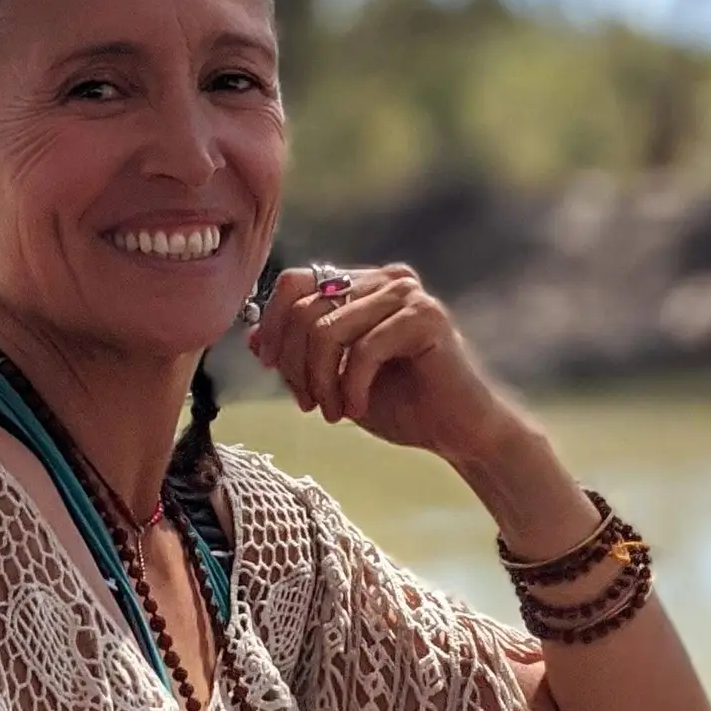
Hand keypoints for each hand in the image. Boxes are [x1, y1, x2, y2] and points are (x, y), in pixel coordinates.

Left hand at [245, 262, 515, 465]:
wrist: (458, 430)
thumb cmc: (401, 405)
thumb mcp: (334, 380)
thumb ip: (299, 355)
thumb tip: (252, 338)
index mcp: (361, 285)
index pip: (295, 283)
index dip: (273, 325)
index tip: (270, 366)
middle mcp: (383, 279)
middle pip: (305, 306)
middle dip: (295, 363)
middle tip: (310, 404)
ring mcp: (406, 293)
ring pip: (327, 329)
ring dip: (320, 381)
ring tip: (334, 413)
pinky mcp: (425, 316)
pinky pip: (363, 349)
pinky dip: (350, 388)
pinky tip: (356, 411)